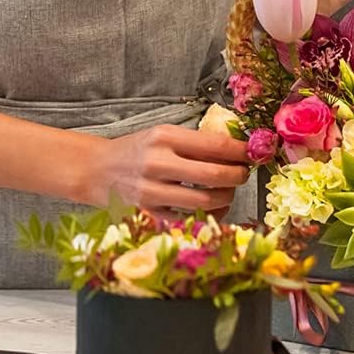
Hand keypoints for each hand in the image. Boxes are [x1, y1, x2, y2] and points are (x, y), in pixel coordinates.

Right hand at [84, 125, 249, 213]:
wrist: (98, 170)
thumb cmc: (135, 150)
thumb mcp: (160, 134)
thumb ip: (193, 142)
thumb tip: (237, 150)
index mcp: (163, 136)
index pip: (215, 144)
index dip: (242, 150)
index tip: (254, 152)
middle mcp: (158, 162)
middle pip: (215, 175)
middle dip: (239, 175)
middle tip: (244, 173)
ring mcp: (153, 191)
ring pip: (207, 201)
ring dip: (227, 196)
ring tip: (228, 189)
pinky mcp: (151, 214)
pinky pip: (192, 219)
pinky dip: (210, 215)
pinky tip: (213, 206)